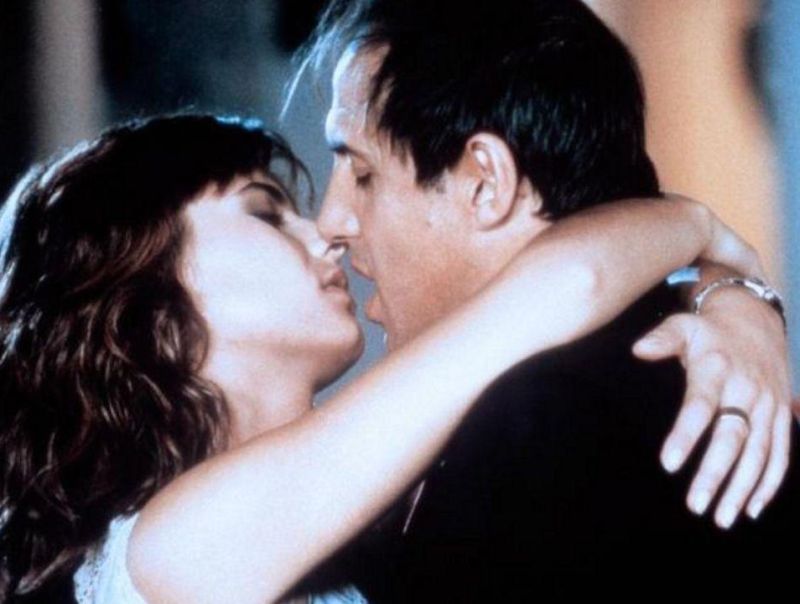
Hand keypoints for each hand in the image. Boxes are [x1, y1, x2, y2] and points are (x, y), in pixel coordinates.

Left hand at [632, 288, 790, 528]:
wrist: (756, 319)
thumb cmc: (708, 331)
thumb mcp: (683, 326)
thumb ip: (661, 339)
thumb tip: (637, 350)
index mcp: (717, 371)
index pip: (700, 406)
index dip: (686, 435)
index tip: (669, 465)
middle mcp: (747, 390)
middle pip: (733, 438)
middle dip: (715, 475)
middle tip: (695, 505)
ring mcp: (768, 405)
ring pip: (760, 454)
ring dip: (742, 489)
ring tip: (721, 518)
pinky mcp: (782, 415)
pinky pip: (781, 454)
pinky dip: (769, 484)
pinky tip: (751, 508)